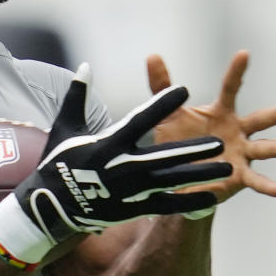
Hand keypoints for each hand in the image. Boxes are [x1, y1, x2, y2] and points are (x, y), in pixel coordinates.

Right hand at [0, 63, 232, 268]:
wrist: (49, 206)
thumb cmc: (58, 163)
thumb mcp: (65, 127)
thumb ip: (77, 96)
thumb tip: (84, 66)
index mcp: (108, 144)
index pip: (140, 121)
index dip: (162, 105)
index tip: (183, 90)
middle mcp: (122, 168)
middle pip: (164, 157)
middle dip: (192, 150)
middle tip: (219, 142)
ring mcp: (129, 192)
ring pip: (171, 182)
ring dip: (200, 174)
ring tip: (226, 167)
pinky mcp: (132, 209)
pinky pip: (166, 206)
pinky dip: (189, 202)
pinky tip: (212, 196)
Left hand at [146, 50, 275, 201]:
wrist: (175, 176)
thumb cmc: (176, 140)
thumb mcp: (167, 114)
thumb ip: (162, 86)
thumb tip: (152, 57)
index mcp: (220, 112)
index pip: (230, 88)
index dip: (236, 72)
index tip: (244, 54)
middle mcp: (237, 131)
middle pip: (260, 120)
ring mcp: (241, 153)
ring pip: (263, 149)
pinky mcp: (239, 175)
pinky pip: (255, 180)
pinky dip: (267, 185)